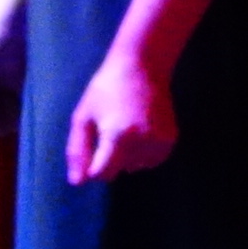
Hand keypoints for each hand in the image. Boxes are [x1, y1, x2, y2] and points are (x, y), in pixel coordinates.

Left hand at [62, 45, 178, 185]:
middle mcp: (141, 142)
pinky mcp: (170, 139)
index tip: (94, 146)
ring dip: (127, 156)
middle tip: (111, 127)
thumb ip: (77, 151)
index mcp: (117, 135)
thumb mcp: (83, 116)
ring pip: (134, 168)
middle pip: (118, 171)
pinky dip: (142, 153)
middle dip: (110, 158)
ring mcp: (159, 141)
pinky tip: (139, 131)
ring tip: (126, 127)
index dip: (93, 165)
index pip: (102, 174)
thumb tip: (78, 183)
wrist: (142, 66)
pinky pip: (150, 161)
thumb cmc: (106, 89)